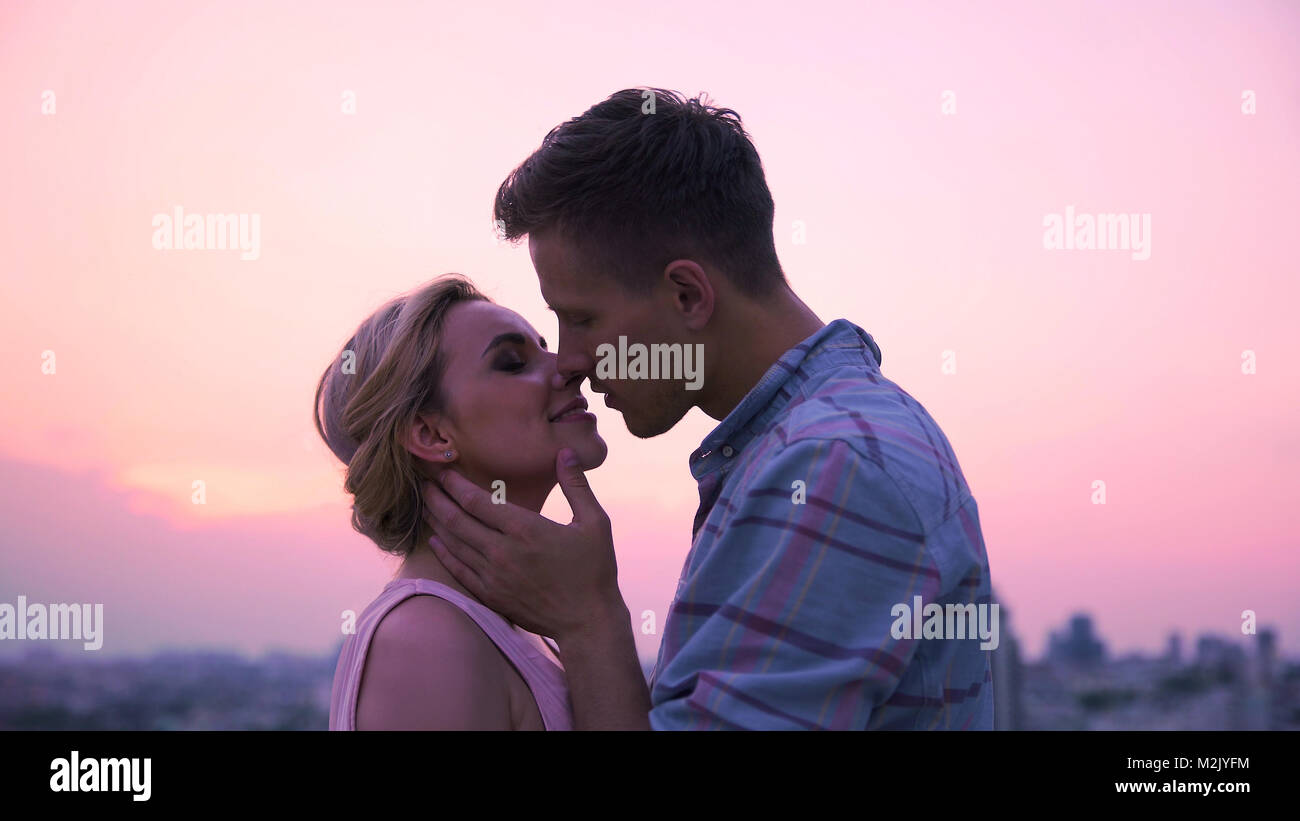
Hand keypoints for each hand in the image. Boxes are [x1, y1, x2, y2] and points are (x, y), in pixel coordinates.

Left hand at [420, 449, 623, 640]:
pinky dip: (443, 553)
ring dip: (435, 522)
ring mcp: (492, 575)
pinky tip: (435, 540)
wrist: (587, 621)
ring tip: (425, 505)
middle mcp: (502, 551)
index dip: (454, 484)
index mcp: (524, 529)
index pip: (476, 501)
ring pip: (453, 543)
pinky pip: (457, 570)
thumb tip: (565, 452)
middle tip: (424, 483)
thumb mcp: (595, 523)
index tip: (443, 470)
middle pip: (456, 519)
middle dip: (437, 498)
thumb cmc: (594, 570)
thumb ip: (577, 485)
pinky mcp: (490, 594)